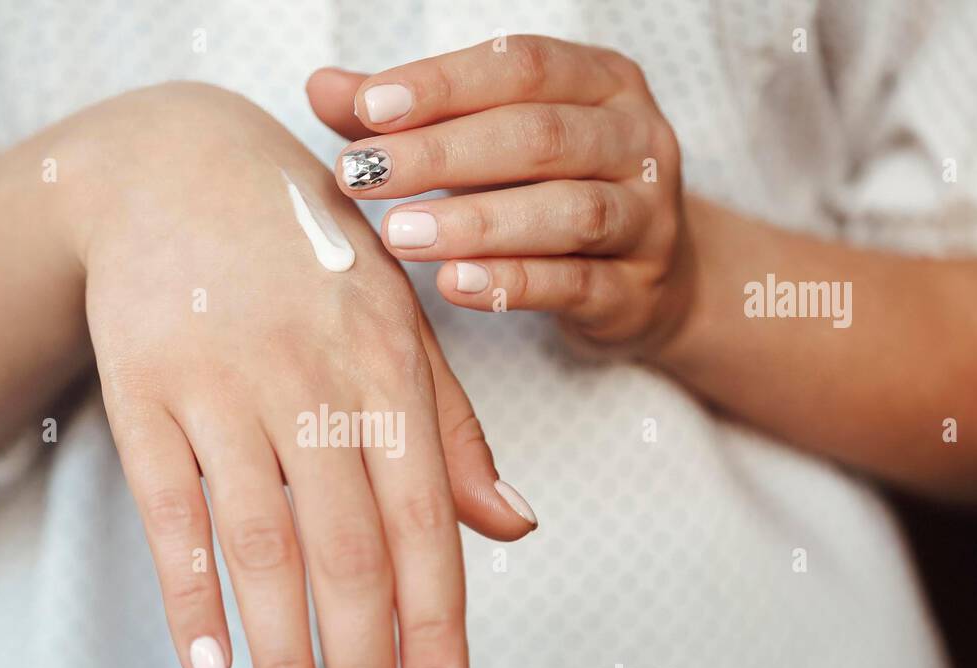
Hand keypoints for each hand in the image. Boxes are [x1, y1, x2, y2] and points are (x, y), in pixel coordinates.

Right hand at [53, 83, 536, 667]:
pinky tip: (209, 663)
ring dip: (280, 651)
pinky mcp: (142, 390)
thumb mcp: (398, 323)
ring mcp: (220, 383)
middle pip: (344, 548)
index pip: (424, 518)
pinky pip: (167, 506)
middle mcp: (310, 378)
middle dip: (363, 664)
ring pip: (258, 542)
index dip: (436, 620)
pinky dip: (187, 589)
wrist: (178, 166)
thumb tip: (515, 527)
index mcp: (388, 366)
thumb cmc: (307, 260)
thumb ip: (453, 430)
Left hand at [307, 36, 694, 357]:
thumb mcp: (493, 144)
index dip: (443, 85)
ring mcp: (646, 218)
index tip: (367, 108)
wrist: (651, 283)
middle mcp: (636, 141)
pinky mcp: (636, 291)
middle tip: (362, 175)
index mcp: (601, 83)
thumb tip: (325, 88)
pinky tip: (452, 285)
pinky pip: (575, 284)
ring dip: (476, 223)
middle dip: (441, 154)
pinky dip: (512, 284)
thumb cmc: (553, 194)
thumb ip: (416, 117)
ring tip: (398, 235)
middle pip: (538, 137)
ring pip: (567, 211)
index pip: (521, 68)